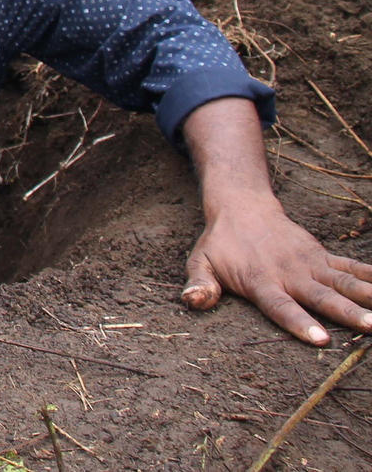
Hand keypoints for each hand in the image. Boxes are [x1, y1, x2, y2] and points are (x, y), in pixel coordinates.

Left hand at [181, 198, 371, 344]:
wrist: (243, 207)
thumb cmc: (221, 244)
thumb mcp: (201, 262)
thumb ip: (199, 284)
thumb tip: (192, 301)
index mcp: (261, 280)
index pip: (281, 306)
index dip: (299, 322)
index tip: (320, 339)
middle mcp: (290, 273)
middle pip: (322, 296)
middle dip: (348, 313)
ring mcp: (310, 263)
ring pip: (344, 282)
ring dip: (368, 296)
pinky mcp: (323, 256)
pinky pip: (352, 267)